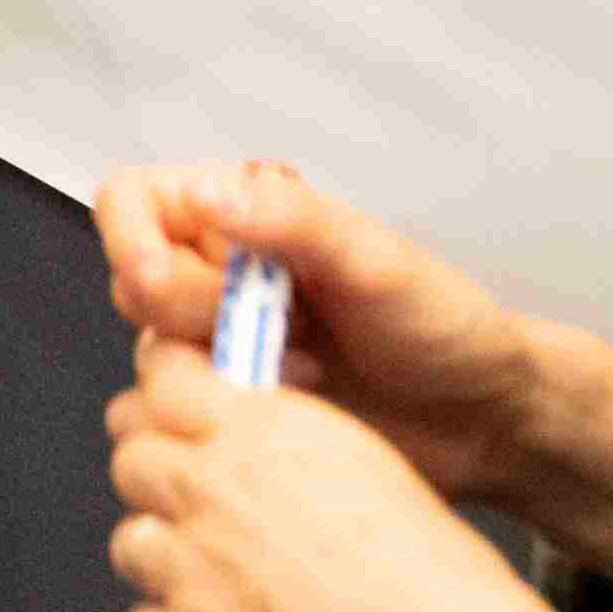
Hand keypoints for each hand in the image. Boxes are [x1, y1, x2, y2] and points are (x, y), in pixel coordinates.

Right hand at [94, 160, 553, 514]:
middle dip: (191, 316)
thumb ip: (294, 220)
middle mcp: (222, 272)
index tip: (162, 280)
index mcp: (245, 214)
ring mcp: (223, 344)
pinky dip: (227, 418)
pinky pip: (180, 415)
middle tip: (280, 332)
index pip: (132, 201)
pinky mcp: (233, 407)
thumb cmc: (444, 324)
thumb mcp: (376, 260)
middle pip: (134, 285)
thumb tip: (210, 193)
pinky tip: (297, 412)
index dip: (129, 238)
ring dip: (217, 372)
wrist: (483, 418)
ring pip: (152, 355)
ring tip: (304, 373)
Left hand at [106, 337, 590, 611]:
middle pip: (133, 458)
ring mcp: (188, 571)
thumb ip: (287, 444)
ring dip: (165, 558)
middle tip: (204, 503)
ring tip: (222, 580)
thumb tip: (258, 442)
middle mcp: (210, 491)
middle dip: (161, 478)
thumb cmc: (429, 578)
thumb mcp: (365, 464)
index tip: (178, 407)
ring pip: (130, 543)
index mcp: (261, 432)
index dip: (166, 392)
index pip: (162, 374)